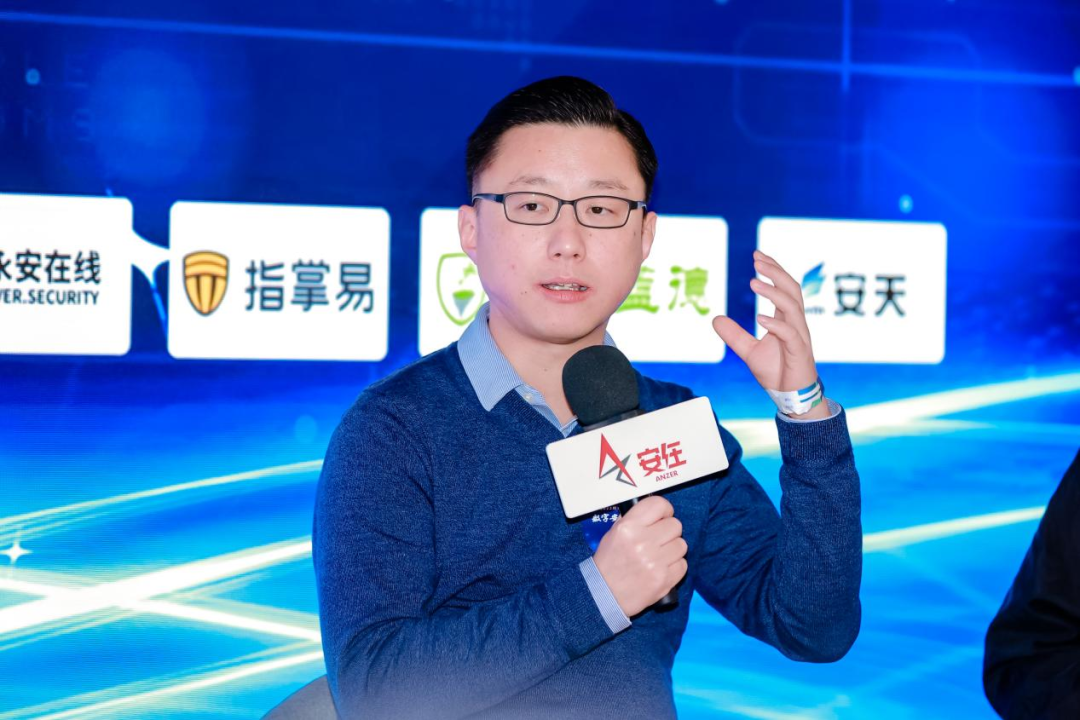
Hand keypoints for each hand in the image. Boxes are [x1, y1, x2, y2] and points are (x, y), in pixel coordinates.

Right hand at [592, 496, 687, 616]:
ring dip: (673, 550)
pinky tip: (661, 569)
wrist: (605, 594)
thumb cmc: (609, 562)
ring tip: (659, 556)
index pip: (659, 505)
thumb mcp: (613, 533)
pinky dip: (675, 567)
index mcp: (628, 527)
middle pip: (675, 525)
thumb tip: (657, 512)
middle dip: (669, 532)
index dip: (665, 510)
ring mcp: (655, 562)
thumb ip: (635, 520)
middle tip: (659, 540)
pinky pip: (683, 565)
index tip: (663, 517)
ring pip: (682, 545)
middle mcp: (642, 542)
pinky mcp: (664, 580)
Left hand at [712, 251, 824, 415]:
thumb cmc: (777, 372)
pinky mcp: (799, 352)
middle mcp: (795, 324)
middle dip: (776, 272)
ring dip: (773, 293)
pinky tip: (760, 318)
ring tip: (754, 282)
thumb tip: (715, 319)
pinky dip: (776, 324)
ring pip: (792, 306)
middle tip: (757, 260)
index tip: (757, 255)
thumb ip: (734, 335)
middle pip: (792, 289)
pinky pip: (790, 334)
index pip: (784, 288)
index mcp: (786, 320)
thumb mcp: (748, 351)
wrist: (791, 396)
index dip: (773, 270)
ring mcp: (799, 337)